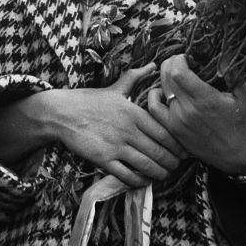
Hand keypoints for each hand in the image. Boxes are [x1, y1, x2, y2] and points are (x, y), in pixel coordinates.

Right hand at [52, 63, 188, 188]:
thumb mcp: (114, 88)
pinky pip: (126, 174)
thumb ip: (135, 77)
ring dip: (159, 173)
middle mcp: (128, 130)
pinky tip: (143, 180)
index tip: (183, 151)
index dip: (177, 145)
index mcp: (133, 113)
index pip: (165, 132)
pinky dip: (139, 180)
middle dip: (172, 162)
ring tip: (164, 175)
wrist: (61, 113)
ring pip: (146, 165)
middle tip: (177, 166)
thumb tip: (152, 65)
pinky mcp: (103, 159)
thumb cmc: (89, 100)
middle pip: (159, 151)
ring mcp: (115, 145)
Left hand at [149, 55, 245, 174]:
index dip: (179, 59)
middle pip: (167, 78)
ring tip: (174, 75)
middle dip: (171, 64)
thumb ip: (234, 75)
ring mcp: (178, 121)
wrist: (236, 157)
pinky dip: (155, 97)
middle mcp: (188, 109)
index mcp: (206, 99)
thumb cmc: (242, 126)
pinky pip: (155, 109)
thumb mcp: (245, 98)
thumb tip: (225, 54)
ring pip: (161, 91)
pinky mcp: (173, 130)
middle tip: (179, 62)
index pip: (178, 73)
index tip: (187, 57)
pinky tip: (163, 92)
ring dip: (165, 78)